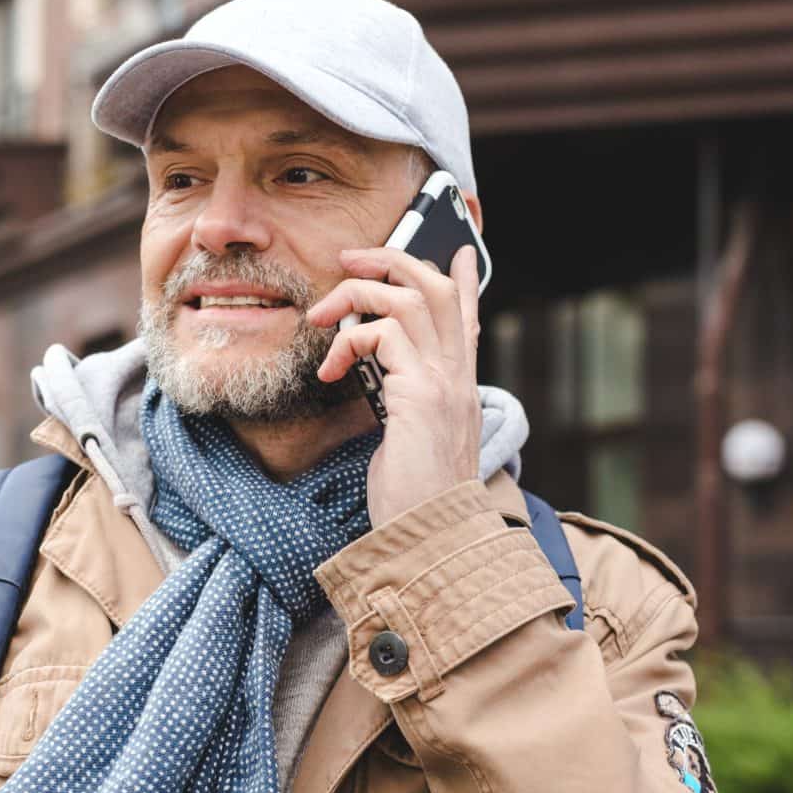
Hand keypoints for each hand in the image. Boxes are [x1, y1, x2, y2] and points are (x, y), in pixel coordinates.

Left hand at [307, 244, 482, 526]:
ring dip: (358, 294)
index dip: (464, 280)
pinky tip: (331, 370)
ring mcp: (444, 383)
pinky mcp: (421, 395)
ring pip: (410, 298)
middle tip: (351, 260)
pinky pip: (383, 335)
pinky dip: (350, 341)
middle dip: (392, 261)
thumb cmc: (414, 500)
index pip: (468, 319)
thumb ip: (408, 404)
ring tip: (325, 316)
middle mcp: (458, 378)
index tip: (460, 253)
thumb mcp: (413, 442)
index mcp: (459, 389)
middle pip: (438, 289)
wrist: (430, 539)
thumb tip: (386, 382)